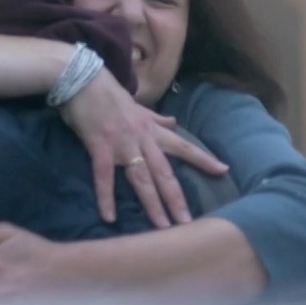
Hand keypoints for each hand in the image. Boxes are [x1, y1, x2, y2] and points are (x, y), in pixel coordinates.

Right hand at [59, 70, 227, 227]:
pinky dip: (106, 197)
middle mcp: (143, 138)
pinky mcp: (100, 146)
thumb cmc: (108, 93)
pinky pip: (104, 176)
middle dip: (177, 199)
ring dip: (153, 204)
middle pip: (165, 173)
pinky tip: (109, 217)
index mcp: (152, 129)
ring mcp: (122, 143)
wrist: (82, 78)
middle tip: (188, 223)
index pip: (184, 146)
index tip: (223, 171)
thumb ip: (156, 119)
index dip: (203, 159)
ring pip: (142, 178)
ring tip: (162, 227)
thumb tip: (174, 123)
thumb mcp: (137, 106)